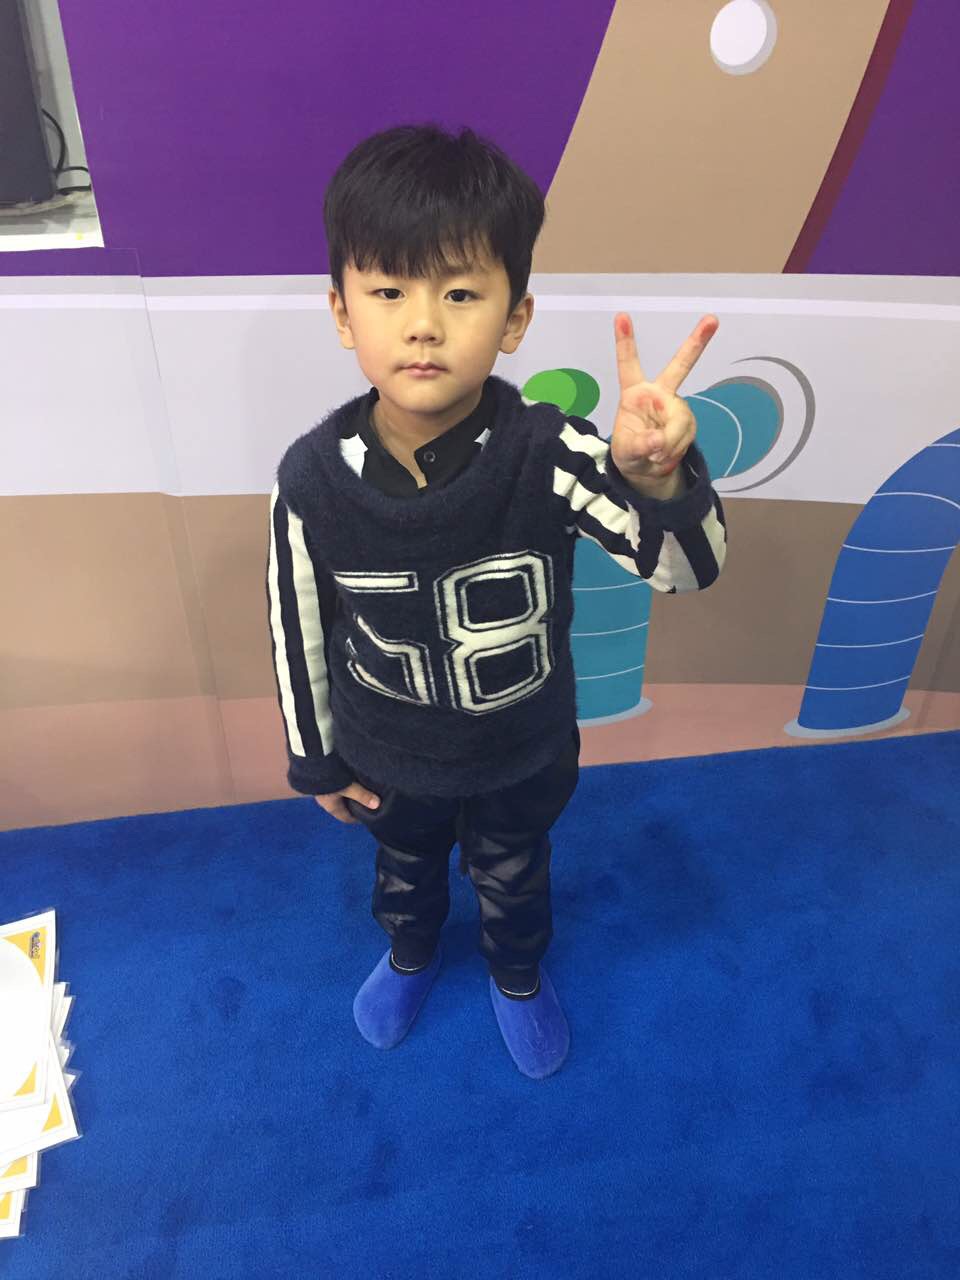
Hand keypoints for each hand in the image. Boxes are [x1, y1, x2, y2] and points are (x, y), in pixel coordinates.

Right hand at [315, 780, 380, 823]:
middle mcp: (326, 801)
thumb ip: (362, 795)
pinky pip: (336, 787)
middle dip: (354, 805)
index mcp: (331, 807)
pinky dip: (345, 786)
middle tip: (367, 801)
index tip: (367, 817)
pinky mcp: (322, 781)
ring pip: (339, 796)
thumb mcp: (348, 787)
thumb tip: (377, 804)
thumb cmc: (329, 778)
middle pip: (343, 807)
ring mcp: (322, 791)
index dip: (357, 819)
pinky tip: (351, 779)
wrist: (311, 761)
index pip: (345, 818)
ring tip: (361, 789)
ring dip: (349, 794)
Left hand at [611, 313, 718, 484]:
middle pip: (680, 365)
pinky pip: (685, 436)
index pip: (628, 364)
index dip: (624, 341)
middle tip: (712, 319)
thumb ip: (640, 445)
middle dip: (697, 342)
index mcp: (634, 393)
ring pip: (680, 422)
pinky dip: (675, 449)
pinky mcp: (687, 421)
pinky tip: (665, 453)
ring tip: (655, 455)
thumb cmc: (631, 453)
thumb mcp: (626, 453)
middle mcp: (658, 394)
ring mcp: (676, 406)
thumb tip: (659, 441)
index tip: (621, 317)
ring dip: (669, 443)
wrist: (646, 469)